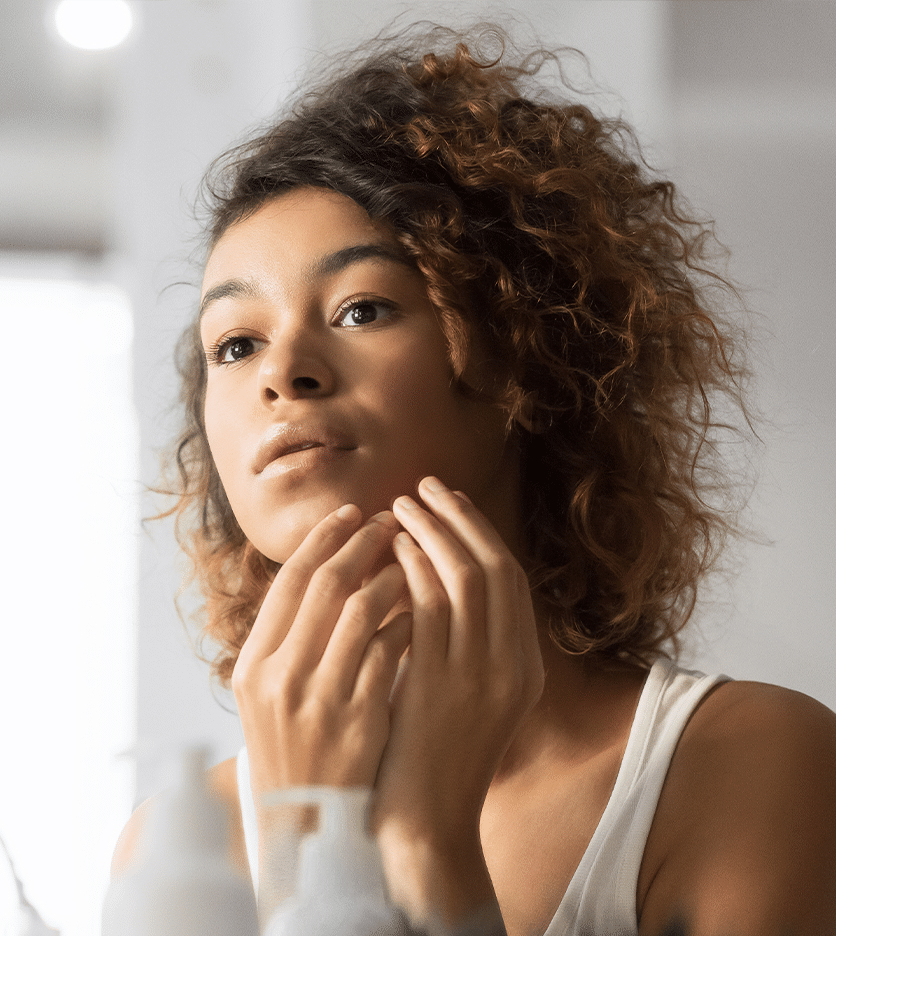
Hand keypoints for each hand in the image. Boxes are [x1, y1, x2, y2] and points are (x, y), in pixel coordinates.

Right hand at [231, 504, 411, 799]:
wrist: (308, 823)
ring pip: (363, 611)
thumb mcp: (270, 695)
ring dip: (392, 576)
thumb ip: (289, 637)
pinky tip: (425, 608)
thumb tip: (330, 567)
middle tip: (392, 520)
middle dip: (363, 543)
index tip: (354, 512)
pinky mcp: (360, 720)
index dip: (324, 539)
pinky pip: (392, 651)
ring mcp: (320, 701)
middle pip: (326, 585)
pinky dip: (408, 621)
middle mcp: (279, 678)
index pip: (289, 581)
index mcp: (253, 665)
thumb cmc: (294, 748)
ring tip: (412, 560)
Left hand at [371, 476, 544, 930]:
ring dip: (433, 532)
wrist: (423, 824)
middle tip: (424, 486)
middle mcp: (514, 665)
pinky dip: (415, 568)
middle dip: (460, 518)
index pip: (511, 579)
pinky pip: (432, 606)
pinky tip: (391, 549)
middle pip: (496, 567)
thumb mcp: (464, 696)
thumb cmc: (432, 758)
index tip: (450, 503)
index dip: (480, 533)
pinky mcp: (443, 685)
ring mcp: (483, 675)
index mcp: (524, 667)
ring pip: (466, 577)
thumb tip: (432, 580)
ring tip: (400, 505)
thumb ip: (461, 644)